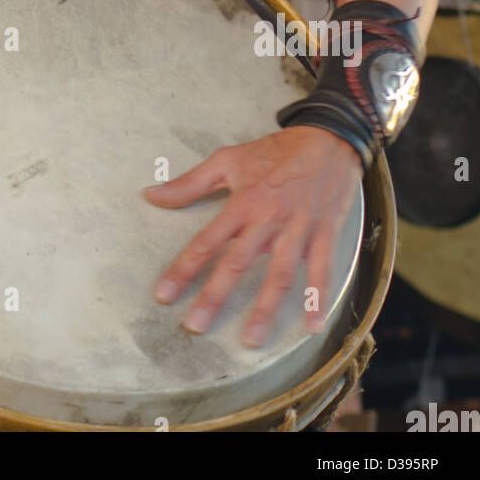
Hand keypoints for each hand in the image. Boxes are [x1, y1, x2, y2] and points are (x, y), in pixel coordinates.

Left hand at [143, 127, 362, 348]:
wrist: (327, 139)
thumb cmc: (274, 151)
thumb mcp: (228, 160)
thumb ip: (190, 183)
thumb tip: (151, 195)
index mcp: (242, 203)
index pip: (206, 241)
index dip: (183, 268)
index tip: (164, 294)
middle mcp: (267, 220)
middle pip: (237, 263)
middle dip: (215, 296)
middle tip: (196, 327)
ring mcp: (297, 229)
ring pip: (279, 274)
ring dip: (266, 309)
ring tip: (252, 340)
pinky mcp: (324, 233)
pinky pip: (322, 270)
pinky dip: (318, 297)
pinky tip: (312, 326)